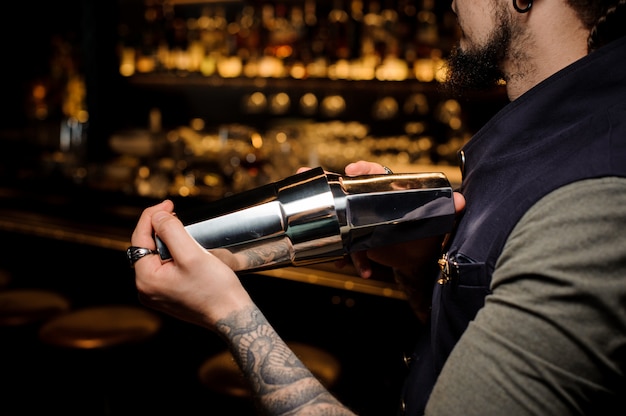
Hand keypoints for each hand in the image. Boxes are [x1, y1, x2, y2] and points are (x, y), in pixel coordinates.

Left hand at [130, 200, 253, 328]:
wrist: (232, 316)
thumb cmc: (215, 289)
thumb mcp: (192, 254)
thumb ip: (171, 231)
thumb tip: (157, 216)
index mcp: (146, 279)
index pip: (140, 238)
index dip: (152, 216)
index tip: (169, 204)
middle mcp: (146, 289)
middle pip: (147, 247)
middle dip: (161, 229)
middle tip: (177, 215)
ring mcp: (156, 294)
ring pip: (157, 257)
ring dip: (170, 242)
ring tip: (187, 234)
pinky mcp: (168, 296)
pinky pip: (166, 268)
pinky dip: (175, 255)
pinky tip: (189, 252)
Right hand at [341, 161, 464, 277]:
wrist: (419, 260)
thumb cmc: (427, 234)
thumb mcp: (437, 220)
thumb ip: (448, 209)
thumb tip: (461, 201)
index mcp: (390, 193)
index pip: (374, 174)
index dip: (363, 169)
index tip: (352, 169)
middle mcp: (373, 205)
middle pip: (349, 194)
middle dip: (335, 194)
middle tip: (330, 200)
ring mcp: (362, 224)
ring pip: (343, 223)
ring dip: (338, 236)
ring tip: (344, 250)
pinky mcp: (359, 242)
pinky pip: (347, 247)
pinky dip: (348, 257)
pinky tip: (358, 268)